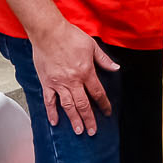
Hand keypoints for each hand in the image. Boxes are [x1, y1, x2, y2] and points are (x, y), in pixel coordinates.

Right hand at [28, 17, 118, 136]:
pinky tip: (55, 122)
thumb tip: (115, 68)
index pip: (98, 93)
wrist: (48, 31)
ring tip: (78, 131)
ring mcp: (59, 83)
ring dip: (74, 119)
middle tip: (92, 131)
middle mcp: (73, 80)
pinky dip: (52, 112)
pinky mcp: (46, 82)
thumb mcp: (92, 46)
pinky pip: (49, 100)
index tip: (107, 112)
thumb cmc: (69, 36)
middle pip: (83, 104)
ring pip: (68, 106)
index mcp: (86, 72)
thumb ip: (104, 60)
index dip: (104, 104)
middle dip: (89, 119)